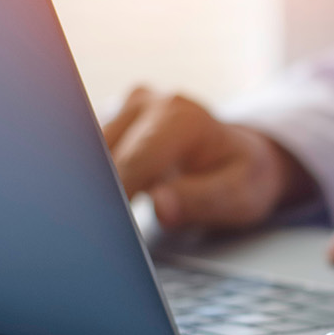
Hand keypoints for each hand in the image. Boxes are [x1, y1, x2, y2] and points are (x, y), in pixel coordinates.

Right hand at [102, 87, 315, 228]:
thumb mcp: (240, 196)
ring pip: (88, 152)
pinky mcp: (114, 119)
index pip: (134, 162)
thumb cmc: (244, 177)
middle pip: (103, 154)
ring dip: (93, 186)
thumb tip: (161, 205)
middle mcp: (151, 103)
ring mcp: (129, 107)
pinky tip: (105, 201)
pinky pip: (89, 151)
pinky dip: (93, 178)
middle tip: (104, 231)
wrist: (244, 156)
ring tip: (108, 217)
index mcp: (183, 118)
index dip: (118, 198)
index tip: (110, 231)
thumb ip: (201, 200)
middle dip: (100, 193)